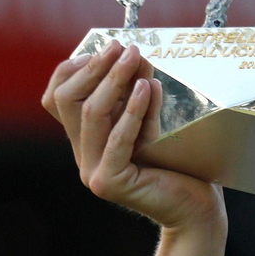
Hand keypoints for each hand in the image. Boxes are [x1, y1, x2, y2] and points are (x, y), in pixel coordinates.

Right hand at [41, 42, 223, 232]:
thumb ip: (136, 95)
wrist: (195, 209)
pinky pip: (118, 137)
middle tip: (122, 46)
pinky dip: (131, 110)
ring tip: (134, 58)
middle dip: (96, 68)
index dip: (76, 70)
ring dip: (114, 80)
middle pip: (69, 100)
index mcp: (85, 142)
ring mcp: (92, 172)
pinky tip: (144, 88)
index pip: (59, 98)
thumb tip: (132, 55)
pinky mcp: (110, 182)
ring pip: (92, 114)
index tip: (105, 48)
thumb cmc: (178, 166)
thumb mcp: (151, 123)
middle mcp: (82, 157)